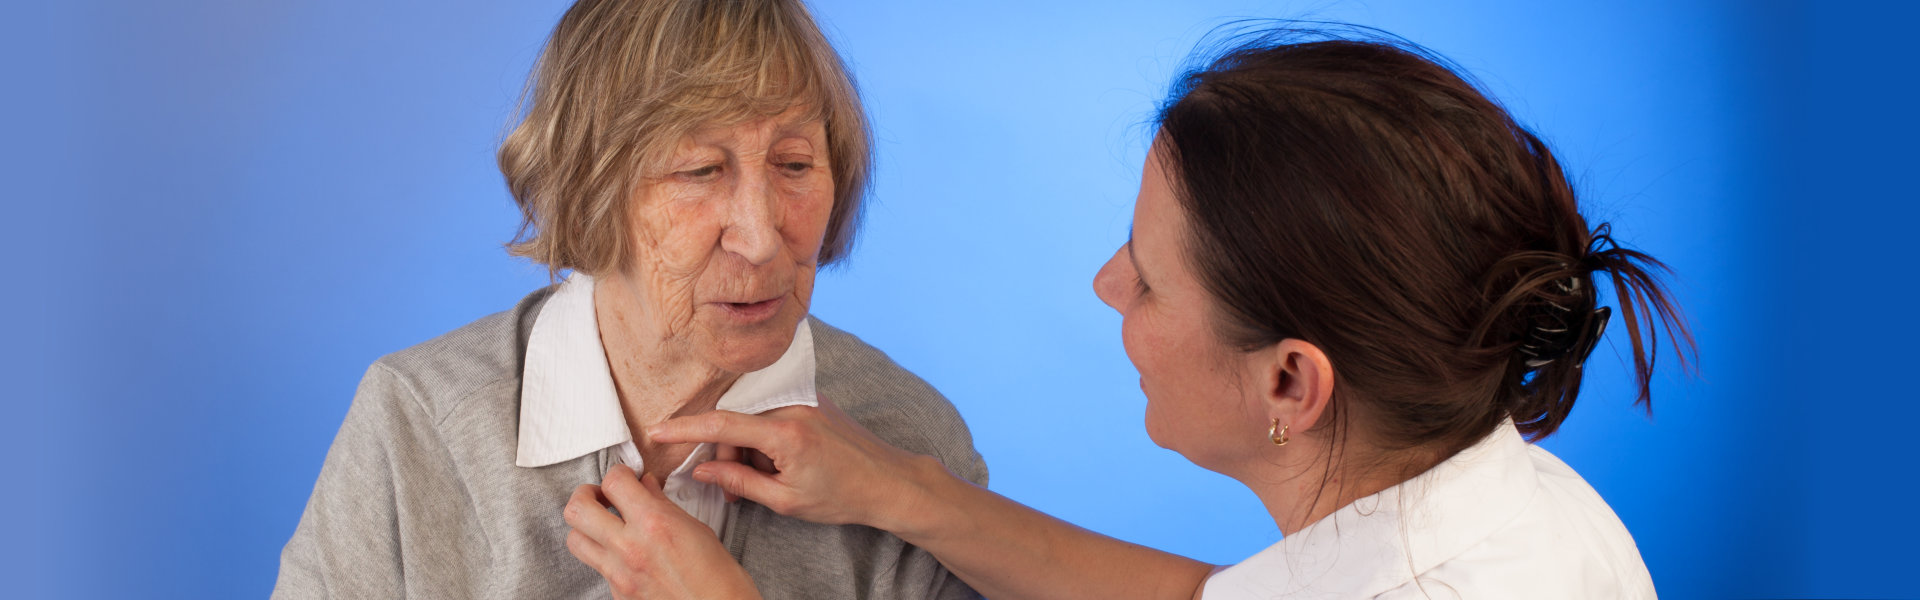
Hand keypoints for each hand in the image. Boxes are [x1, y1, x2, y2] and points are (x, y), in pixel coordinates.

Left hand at [562, 465, 761, 599]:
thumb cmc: (717, 575)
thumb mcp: (695, 528)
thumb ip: (662, 504)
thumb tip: (645, 485)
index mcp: (653, 523)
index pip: (613, 482)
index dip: (618, 473)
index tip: (626, 477)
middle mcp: (629, 547)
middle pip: (577, 509)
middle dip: (586, 495)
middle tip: (602, 496)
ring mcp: (619, 574)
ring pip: (574, 540)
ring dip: (586, 526)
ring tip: (605, 524)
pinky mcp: (617, 593)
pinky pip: (596, 566)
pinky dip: (604, 553)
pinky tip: (624, 552)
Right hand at [646, 395, 947, 534]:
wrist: (889, 482)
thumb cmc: (842, 496)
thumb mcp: (785, 499)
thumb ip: (739, 482)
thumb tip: (703, 470)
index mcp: (785, 432)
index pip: (721, 423)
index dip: (684, 428)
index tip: (656, 432)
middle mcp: (792, 407)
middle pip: (735, 423)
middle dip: (726, 454)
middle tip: (734, 491)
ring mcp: (803, 400)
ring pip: (752, 420)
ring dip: (747, 449)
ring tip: (763, 482)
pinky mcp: (812, 400)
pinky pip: (772, 414)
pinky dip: (765, 439)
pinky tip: (780, 464)